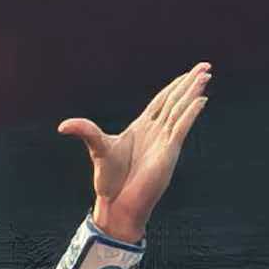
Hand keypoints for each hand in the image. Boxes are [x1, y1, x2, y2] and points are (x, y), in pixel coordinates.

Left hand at [60, 63, 209, 245]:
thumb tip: (62, 126)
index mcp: (143, 127)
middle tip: (206, 66)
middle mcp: (157, 132)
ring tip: (206, 75)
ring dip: (193, 92)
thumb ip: (85, 131)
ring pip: (181, 110)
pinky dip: (191, 113)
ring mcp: (165, 141)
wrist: (117, 203)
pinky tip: (201, 99)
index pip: (162, 100)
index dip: (175, 86)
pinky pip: (182, 127)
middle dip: (190, 83)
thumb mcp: (97, 149)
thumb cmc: (110, 180)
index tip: (189, 73)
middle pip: (176, 100)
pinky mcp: (169, 152)